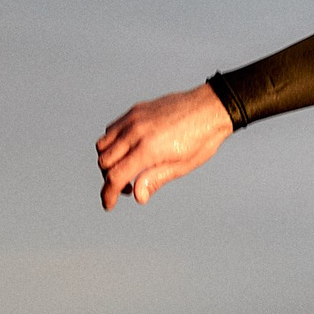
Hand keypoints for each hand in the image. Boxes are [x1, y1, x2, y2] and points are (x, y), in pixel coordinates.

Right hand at [96, 83, 232, 209]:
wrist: (210, 107)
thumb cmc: (201, 139)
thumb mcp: (182, 165)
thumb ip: (156, 179)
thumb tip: (137, 197)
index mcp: (148, 149)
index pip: (116, 176)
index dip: (109, 194)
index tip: (108, 205)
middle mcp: (135, 132)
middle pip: (104, 161)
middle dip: (109, 179)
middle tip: (128, 188)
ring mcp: (132, 119)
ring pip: (103, 144)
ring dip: (108, 161)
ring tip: (127, 170)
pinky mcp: (134, 111)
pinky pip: (111, 129)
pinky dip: (112, 144)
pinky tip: (129, 151)